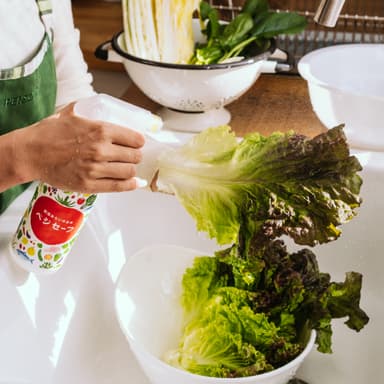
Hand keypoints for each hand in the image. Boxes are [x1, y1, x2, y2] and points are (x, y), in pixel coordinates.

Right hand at [15, 102, 145, 192]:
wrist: (30, 153)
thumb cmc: (49, 133)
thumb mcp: (72, 113)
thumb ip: (90, 109)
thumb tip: (106, 107)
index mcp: (100, 130)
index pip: (135, 139)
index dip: (139, 142)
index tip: (138, 143)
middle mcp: (101, 150)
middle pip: (135, 156)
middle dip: (136, 156)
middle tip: (131, 156)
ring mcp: (95, 169)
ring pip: (128, 172)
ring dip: (131, 170)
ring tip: (127, 167)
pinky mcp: (89, 184)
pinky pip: (118, 187)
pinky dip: (129, 185)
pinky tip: (133, 183)